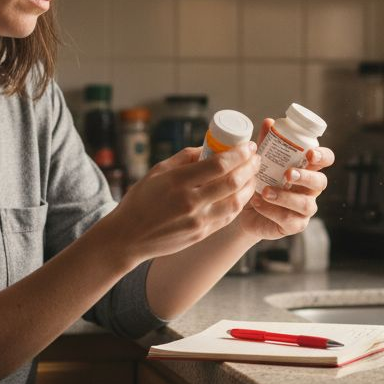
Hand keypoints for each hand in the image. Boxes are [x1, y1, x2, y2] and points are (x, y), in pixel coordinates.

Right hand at [102, 142, 259, 262]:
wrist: (128, 237)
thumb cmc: (141, 200)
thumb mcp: (158, 171)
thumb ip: (184, 158)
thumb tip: (209, 147)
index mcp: (177, 181)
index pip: (218, 164)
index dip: (239, 153)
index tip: (248, 146)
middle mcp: (190, 202)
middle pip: (232, 181)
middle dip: (249, 167)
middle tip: (255, 157)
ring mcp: (198, 220)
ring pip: (236, 201)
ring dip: (250, 186)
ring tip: (253, 174)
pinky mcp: (201, 234)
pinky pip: (228, 216)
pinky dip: (240, 203)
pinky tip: (243, 193)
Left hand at [237, 118, 334, 240]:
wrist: (245, 209)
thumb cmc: (260, 180)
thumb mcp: (262, 161)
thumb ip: (266, 143)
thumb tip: (269, 121)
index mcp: (308, 168)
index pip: (326, 159)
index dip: (322, 156)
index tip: (309, 154)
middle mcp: (311, 188)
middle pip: (321, 182)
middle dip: (305, 177)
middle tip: (287, 174)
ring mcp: (305, 209)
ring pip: (307, 204)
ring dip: (285, 197)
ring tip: (265, 191)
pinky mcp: (295, 225)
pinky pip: (290, 220)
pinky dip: (273, 211)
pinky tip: (258, 203)